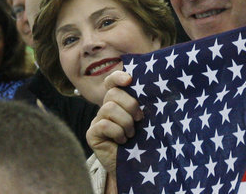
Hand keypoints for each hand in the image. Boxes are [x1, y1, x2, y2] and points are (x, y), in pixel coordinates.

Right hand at [86, 71, 142, 189]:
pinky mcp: (91, 134)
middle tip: (139, 119)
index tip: (129, 80)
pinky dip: (117, 133)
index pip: (112, 82)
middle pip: (113, 93)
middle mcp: (105, 109)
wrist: (136, 168)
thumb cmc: (143, 142)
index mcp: (119, 102)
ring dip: (125, 122)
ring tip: (131, 134)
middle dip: (131, 105)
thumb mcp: (146, 121)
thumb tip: (154, 89)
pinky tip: (122, 141)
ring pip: (109, 108)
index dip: (117, 77)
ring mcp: (97, 121)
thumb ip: (143, 105)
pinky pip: (104, 125)